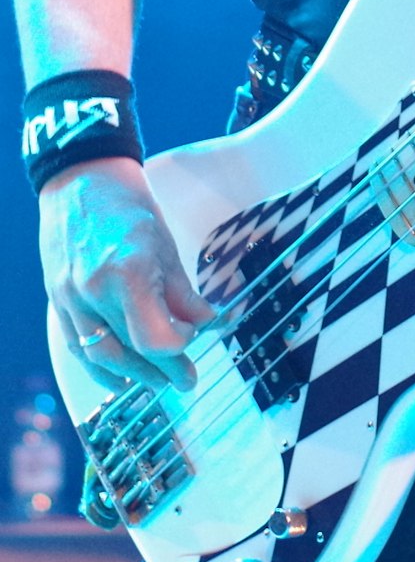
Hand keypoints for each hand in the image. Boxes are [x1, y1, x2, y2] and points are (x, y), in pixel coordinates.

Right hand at [38, 158, 213, 393]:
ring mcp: (71, 299)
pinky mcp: (58, 301)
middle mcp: (95, 291)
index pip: (155, 339)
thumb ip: (184, 293)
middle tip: (186, 379)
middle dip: (162, 371)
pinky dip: (101, 365)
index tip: (195, 342)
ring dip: (133, 374)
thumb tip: (209, 325)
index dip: (180, 348)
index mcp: (128, 273)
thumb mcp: (166, 246)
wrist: (83, 181)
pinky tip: (121, 373)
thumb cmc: (130, 208)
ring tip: (159, 380)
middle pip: (130, 353)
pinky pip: (78, 347)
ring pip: (101, 357)